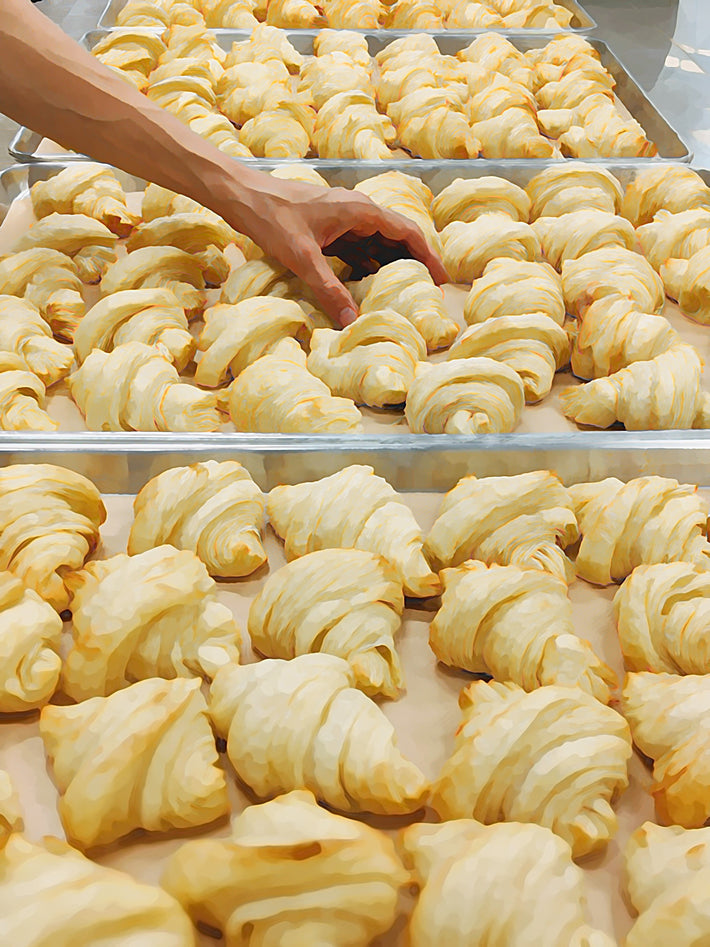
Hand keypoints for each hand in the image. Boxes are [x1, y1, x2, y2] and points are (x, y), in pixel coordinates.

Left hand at [227, 175, 448, 326]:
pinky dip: (365, 268)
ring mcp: (343, 220)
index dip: (428, 257)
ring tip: (400, 297)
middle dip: (412, 266)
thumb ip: (329, 290)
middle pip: (396, 240)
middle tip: (424, 295)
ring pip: (377, 246)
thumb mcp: (303, 258)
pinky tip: (365, 290)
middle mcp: (357, 212)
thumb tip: (352, 321)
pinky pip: (357, 250)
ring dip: (388, 269)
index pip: (407, 233)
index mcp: (360, 211)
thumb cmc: (272, 219)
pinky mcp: (329, 230)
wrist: (243, 197)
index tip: (442, 281)